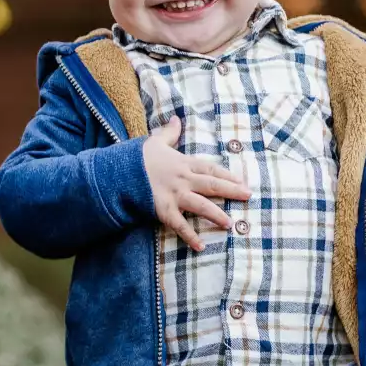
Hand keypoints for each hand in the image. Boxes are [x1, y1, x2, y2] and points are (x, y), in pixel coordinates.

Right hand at [141, 118, 250, 252]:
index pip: (211, 168)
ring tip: (230, 223)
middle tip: (248, 196)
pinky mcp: (163, 210)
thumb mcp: (154, 141)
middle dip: (231, 191)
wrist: (117, 172)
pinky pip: (180, 225)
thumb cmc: (137, 157)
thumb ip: (169, 133)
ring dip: (216, 214)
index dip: (227, 175)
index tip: (242, 181)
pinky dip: (190, 236)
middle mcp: (183, 179)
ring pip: (201, 205)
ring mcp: (174, 195)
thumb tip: (176, 119)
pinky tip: (201, 247)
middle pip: (212, 185)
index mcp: (183, 163)